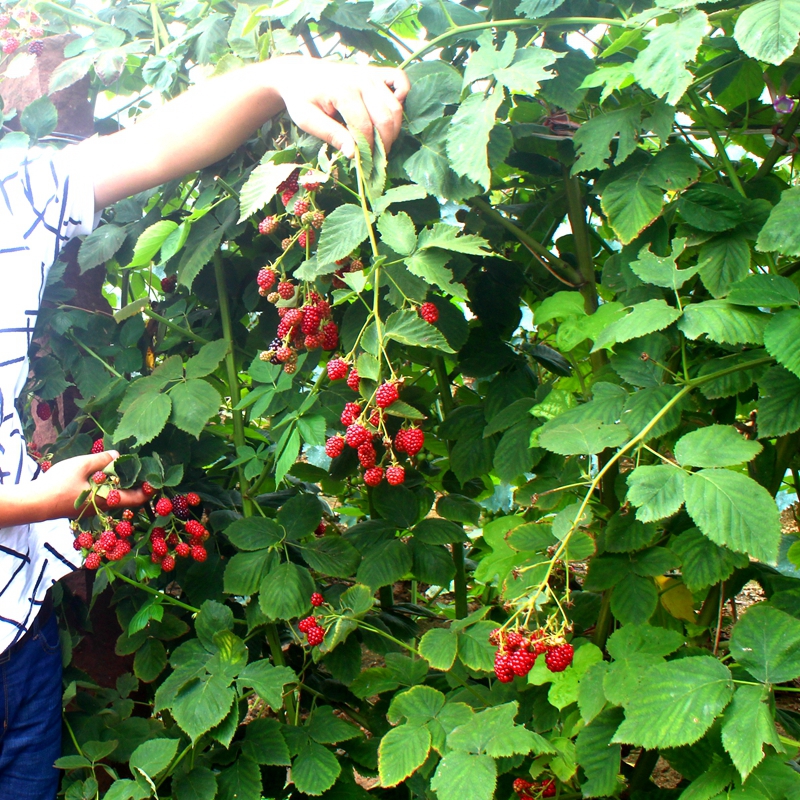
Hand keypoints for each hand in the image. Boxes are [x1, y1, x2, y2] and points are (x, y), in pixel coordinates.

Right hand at [37, 451, 147, 518]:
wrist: (34, 503)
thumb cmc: (58, 484)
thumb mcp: (82, 465)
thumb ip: (102, 460)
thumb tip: (119, 455)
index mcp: (107, 500)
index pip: (137, 499)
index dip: (149, 490)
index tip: (157, 478)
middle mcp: (104, 507)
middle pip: (128, 497)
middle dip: (138, 484)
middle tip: (144, 468)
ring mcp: (93, 508)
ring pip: (115, 496)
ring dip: (123, 484)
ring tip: (128, 467)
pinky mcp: (84, 506)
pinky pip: (103, 496)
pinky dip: (110, 485)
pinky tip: (108, 473)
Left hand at [273, 57, 410, 157]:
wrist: (299, 74)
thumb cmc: (302, 98)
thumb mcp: (307, 120)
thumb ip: (331, 135)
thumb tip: (353, 154)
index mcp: (343, 91)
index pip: (364, 127)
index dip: (366, 149)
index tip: (361, 163)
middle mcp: (362, 80)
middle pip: (385, 118)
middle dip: (384, 143)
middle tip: (375, 159)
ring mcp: (371, 74)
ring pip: (395, 106)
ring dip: (394, 129)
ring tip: (382, 144)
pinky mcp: (375, 72)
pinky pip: (400, 80)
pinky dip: (403, 95)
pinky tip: (392, 113)